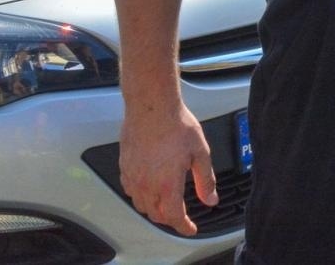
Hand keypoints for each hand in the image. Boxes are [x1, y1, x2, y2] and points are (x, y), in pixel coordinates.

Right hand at [118, 103, 218, 235]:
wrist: (152, 106)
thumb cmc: (176, 124)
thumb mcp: (200, 152)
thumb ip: (205, 179)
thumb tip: (210, 198)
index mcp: (167, 184)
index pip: (174, 217)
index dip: (184, 227)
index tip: (191, 228)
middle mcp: (147, 184)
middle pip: (156, 214)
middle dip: (170, 219)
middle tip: (182, 216)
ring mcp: (133, 176)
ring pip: (141, 205)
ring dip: (154, 210)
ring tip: (166, 205)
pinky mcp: (124, 167)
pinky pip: (130, 191)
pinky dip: (140, 196)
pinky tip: (148, 189)